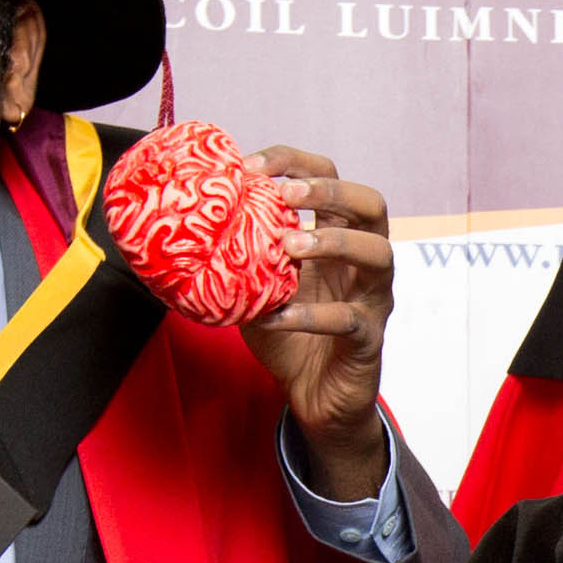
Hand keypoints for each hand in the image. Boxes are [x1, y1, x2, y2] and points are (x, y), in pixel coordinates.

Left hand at [235, 144, 397, 502]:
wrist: (316, 399)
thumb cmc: (290, 338)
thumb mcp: (256, 288)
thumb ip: (238, 258)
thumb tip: (185, 227)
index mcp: (337, 240)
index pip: (332, 178)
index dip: (295, 163)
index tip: (251, 167)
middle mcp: (362, 263)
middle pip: (370, 205)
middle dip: (328, 190)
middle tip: (284, 195)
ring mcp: (371, 300)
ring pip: (377, 254)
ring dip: (332, 242)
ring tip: (289, 247)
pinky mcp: (368, 340)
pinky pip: (349, 320)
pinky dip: (310, 316)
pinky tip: (277, 316)